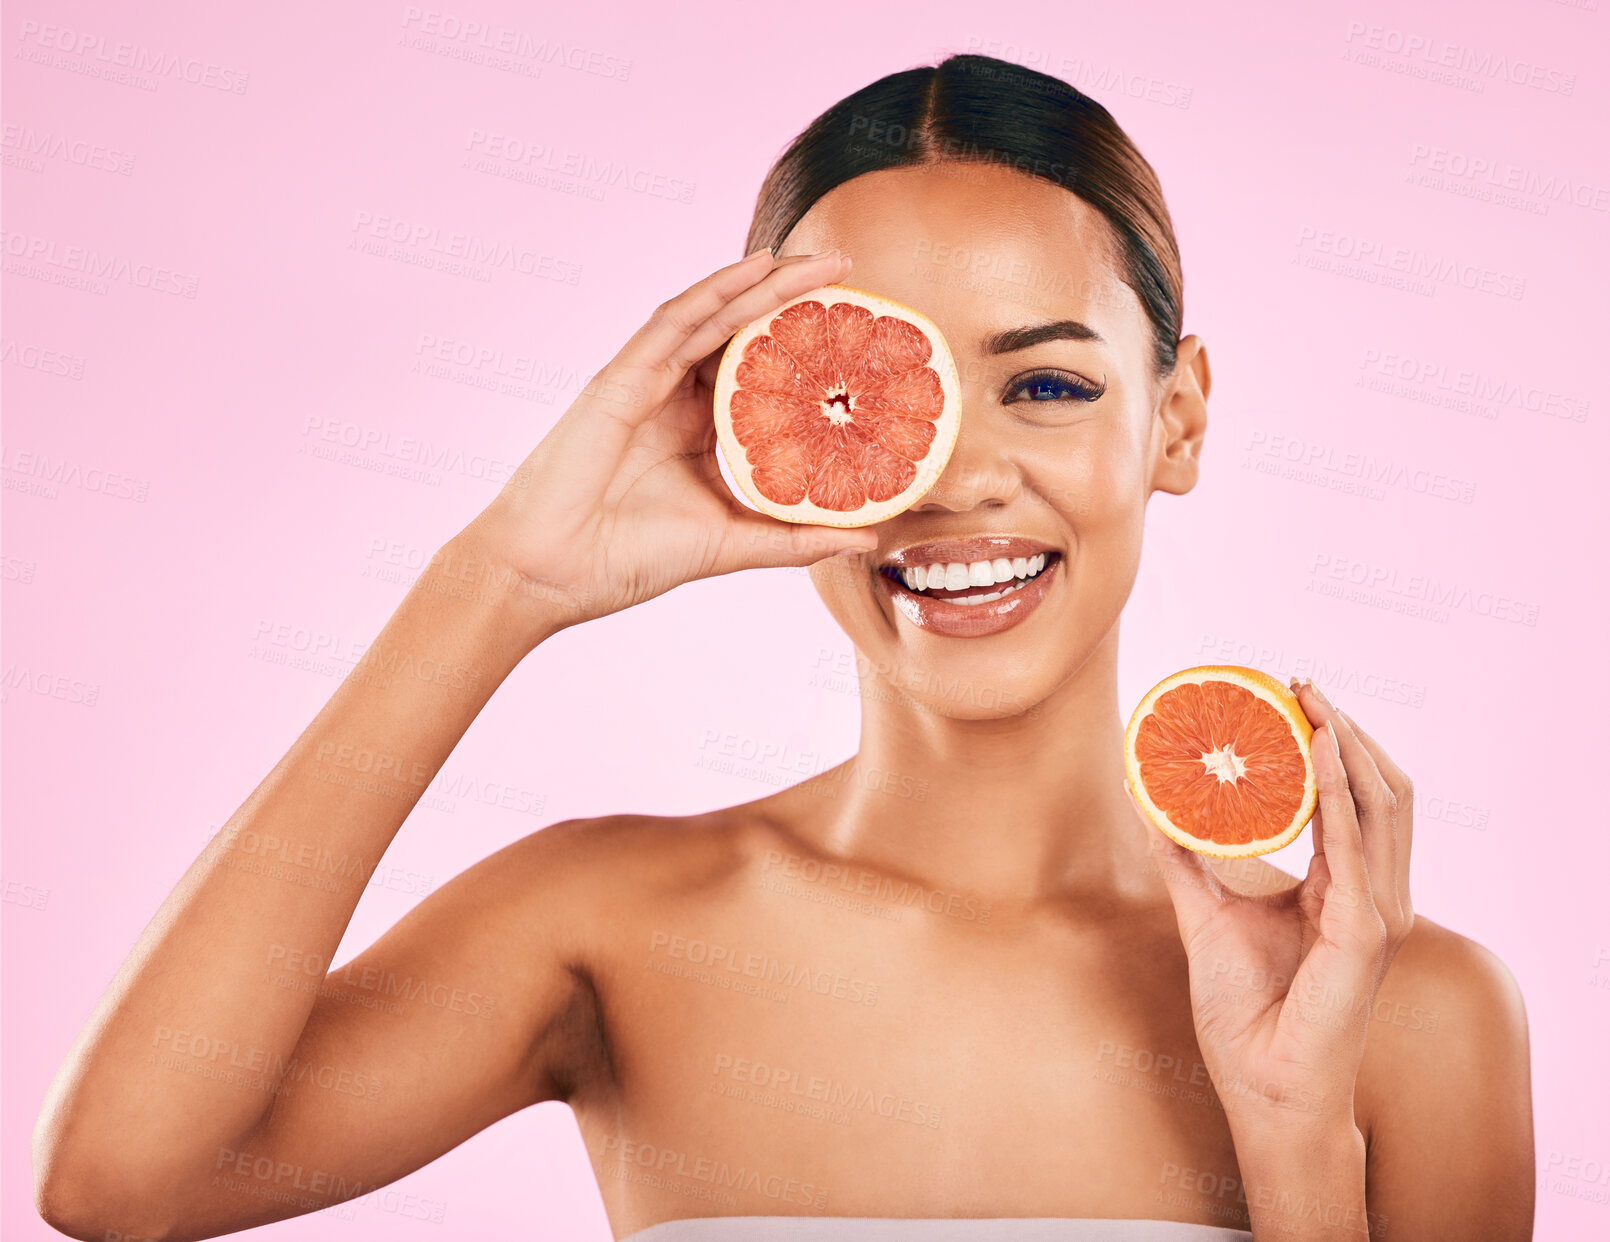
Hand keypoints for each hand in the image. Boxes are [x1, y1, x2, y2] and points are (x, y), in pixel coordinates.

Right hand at [456, 248, 877, 637]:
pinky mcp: (622, 377)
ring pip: (715, 316)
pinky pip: (675, 322)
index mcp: (699, 431)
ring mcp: (648, 382)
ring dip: (766, 283)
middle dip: (794, 299)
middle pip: (741, 332)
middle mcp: (676, 397)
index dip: (806, 347)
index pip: (760, 373)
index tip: (860, 334)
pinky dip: (716, 291)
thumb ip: (794, 538)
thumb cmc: (629, 560)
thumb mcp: (731, 546)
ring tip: (821, 263)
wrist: (554, 573)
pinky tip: (758, 269)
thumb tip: (869, 537)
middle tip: (850, 276)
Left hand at [1135, 678, 1414, 1137]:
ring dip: (1347, 745)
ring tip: (1311, 701)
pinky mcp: (1365, 932)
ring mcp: (1377, 913)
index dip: (1333, 744)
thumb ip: (1184, 859)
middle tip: (1300, 682)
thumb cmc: (1244, 1014)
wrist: (1262, 1087)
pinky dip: (1338, 795)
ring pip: (1380, 805)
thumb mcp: (1204, 915)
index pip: (1355, 799)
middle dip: (1345, 729)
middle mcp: (1374, 895)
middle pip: (1379, 789)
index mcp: (1346, 891)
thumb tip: (1148, 800)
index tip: (1292, 696)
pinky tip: (1317, 753)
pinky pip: (1355, 847)